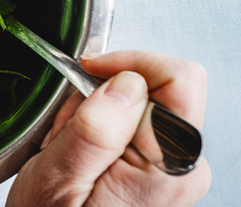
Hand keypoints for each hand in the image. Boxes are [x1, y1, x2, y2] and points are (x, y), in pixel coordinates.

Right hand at [6, 51, 211, 205]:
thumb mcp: (58, 177)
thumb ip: (95, 130)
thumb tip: (126, 81)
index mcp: (166, 167)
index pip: (179, 79)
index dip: (129, 62)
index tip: (89, 69)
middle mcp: (182, 165)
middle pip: (153, 87)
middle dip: (99, 96)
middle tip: (66, 131)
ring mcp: (172, 165)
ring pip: (136, 101)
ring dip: (93, 113)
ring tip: (67, 149)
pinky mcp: (159, 164)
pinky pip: (130, 120)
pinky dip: (97, 126)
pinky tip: (77, 153)